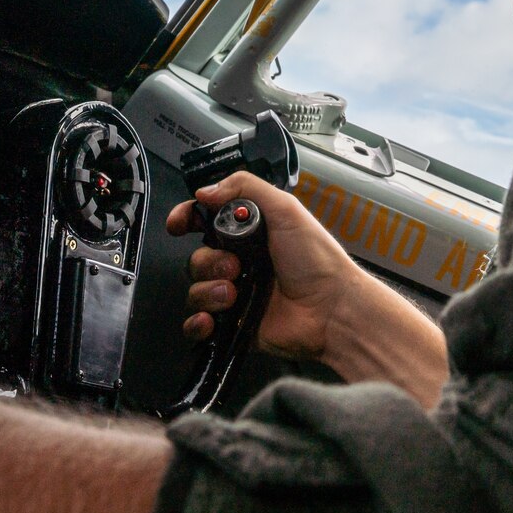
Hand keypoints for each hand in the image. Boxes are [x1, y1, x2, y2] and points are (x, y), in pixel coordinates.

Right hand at [164, 170, 363, 363]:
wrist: (332, 309)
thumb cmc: (318, 261)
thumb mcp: (285, 209)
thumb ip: (245, 188)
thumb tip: (206, 189)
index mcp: (249, 233)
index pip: (205, 221)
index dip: (187, 219)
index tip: (180, 223)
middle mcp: (240, 262)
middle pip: (197, 257)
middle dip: (208, 261)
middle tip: (235, 266)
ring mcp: (236, 293)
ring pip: (195, 289)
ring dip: (208, 290)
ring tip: (234, 293)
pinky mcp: (234, 324)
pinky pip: (198, 323)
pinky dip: (197, 321)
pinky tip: (211, 318)